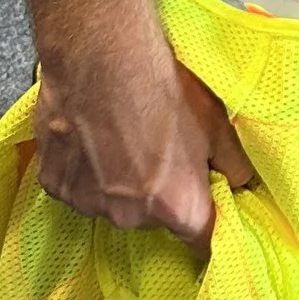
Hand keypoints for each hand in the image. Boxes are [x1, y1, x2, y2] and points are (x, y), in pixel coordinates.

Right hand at [31, 26, 255, 243]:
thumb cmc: (162, 87)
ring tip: (118, 138)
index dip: (206, 230)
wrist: (100, 56)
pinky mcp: (55, 186)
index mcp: (178, 207)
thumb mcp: (217, 124)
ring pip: (112, 203)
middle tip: (156, 153)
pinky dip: (83, 170)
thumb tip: (243, 184)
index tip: (204, 214)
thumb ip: (234, 165)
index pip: (201, 242)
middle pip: (153, 220)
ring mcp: (88, 204)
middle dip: (157, 195)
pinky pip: (78, 188)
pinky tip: (90, 136)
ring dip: (116, 182)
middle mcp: (131, 217)